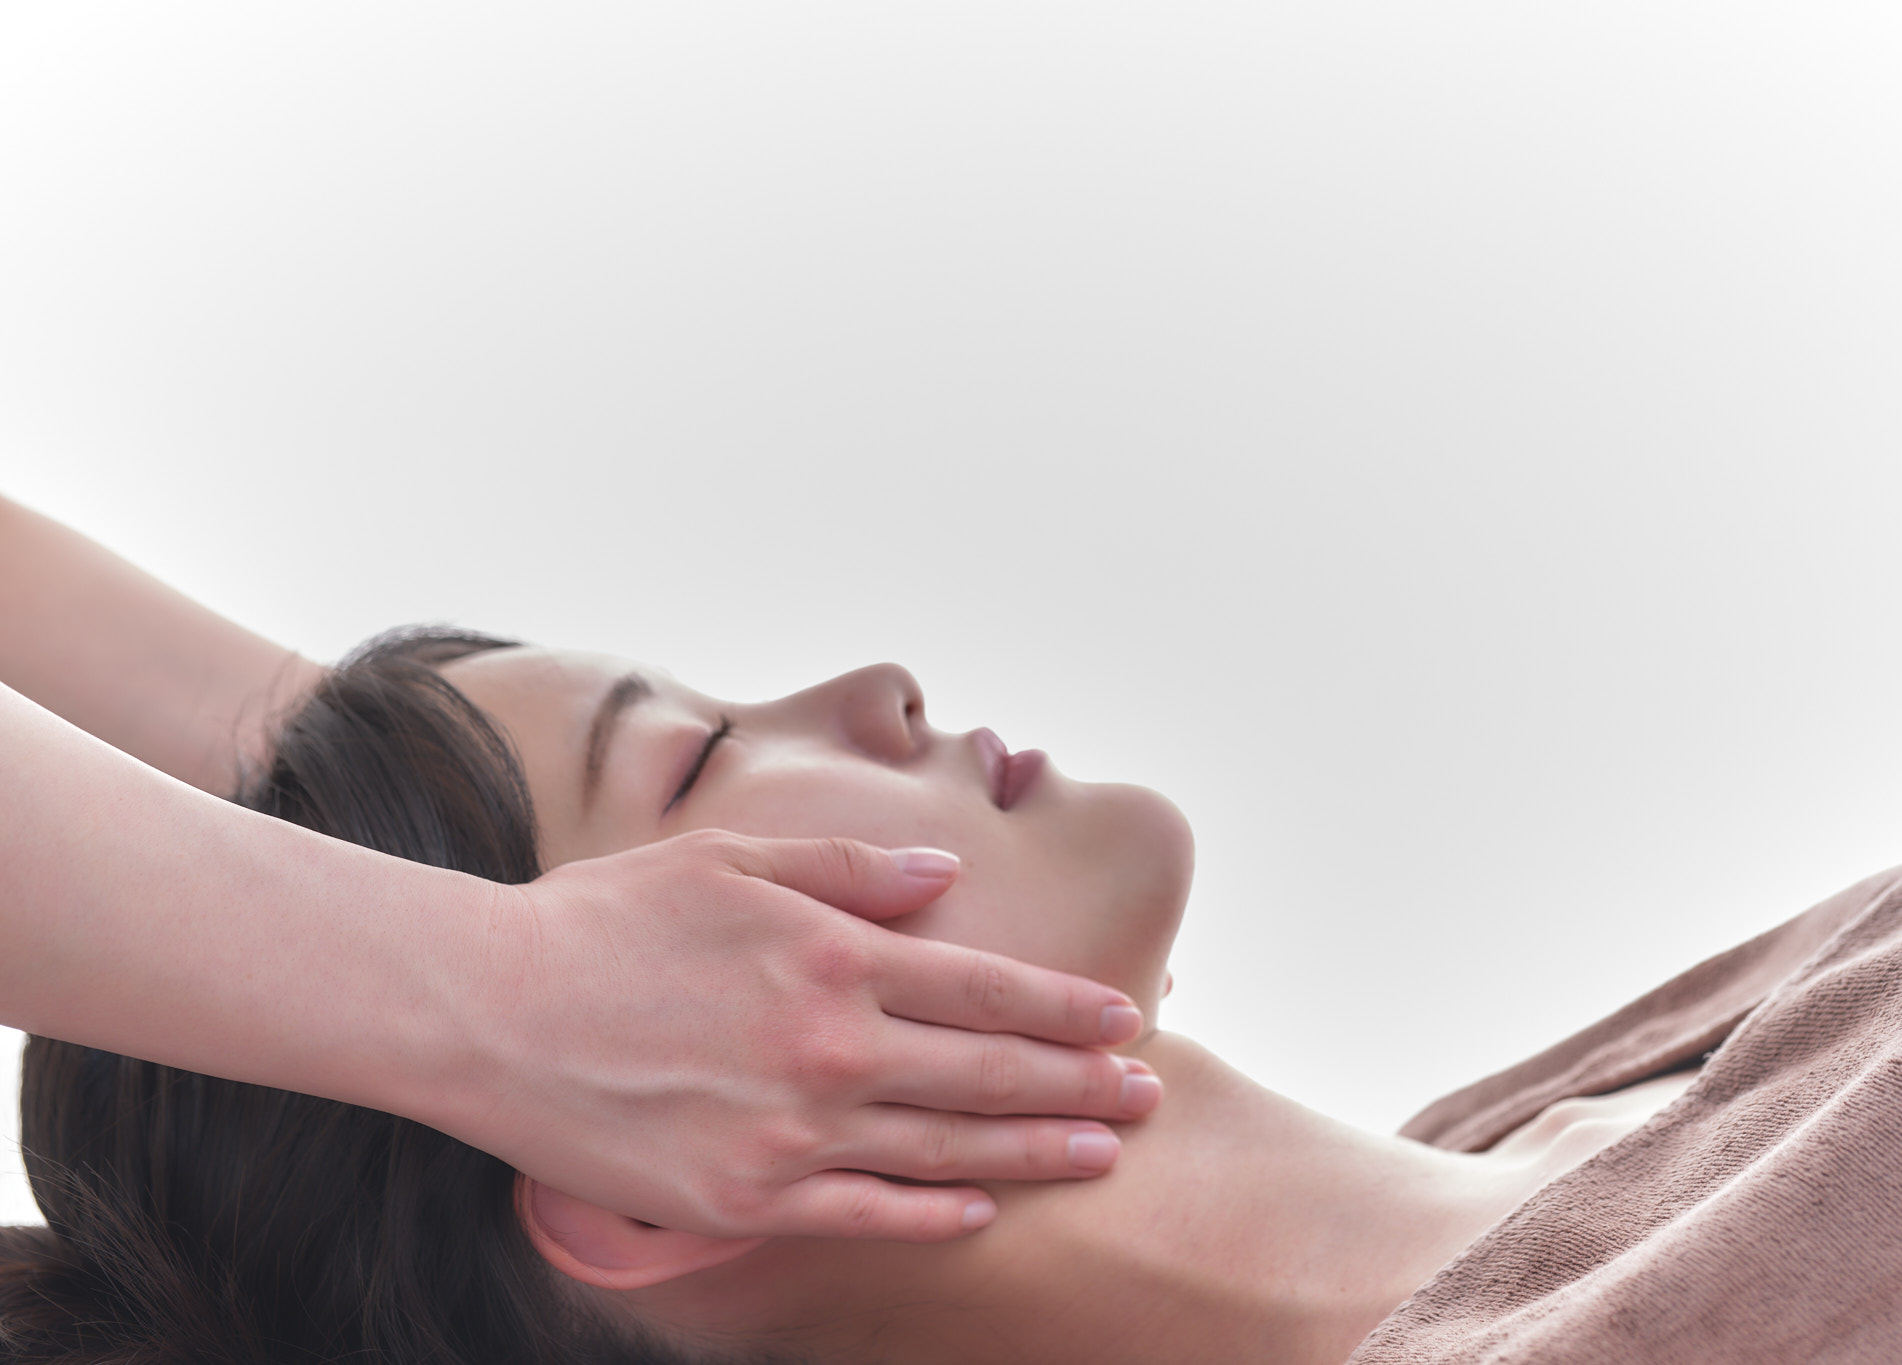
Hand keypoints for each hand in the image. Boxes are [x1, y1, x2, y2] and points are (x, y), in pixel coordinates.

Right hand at [428, 829, 1160, 1241]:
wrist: (488, 1011)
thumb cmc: (605, 919)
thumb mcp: (731, 859)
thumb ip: (849, 867)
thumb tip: (944, 873)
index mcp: (835, 957)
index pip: (984, 990)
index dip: (1064, 1010)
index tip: (1123, 1020)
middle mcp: (831, 1049)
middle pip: (987, 1077)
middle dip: (1080, 1087)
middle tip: (1149, 1097)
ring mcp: (791, 1134)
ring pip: (945, 1151)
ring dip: (1034, 1154)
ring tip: (1101, 1154)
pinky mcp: (743, 1199)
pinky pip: (863, 1215)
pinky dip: (930, 1215)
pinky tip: (981, 1212)